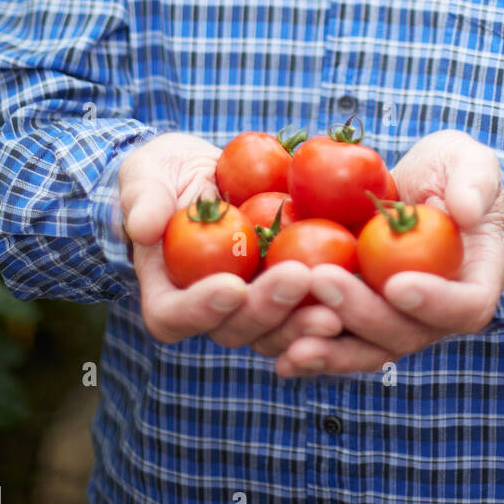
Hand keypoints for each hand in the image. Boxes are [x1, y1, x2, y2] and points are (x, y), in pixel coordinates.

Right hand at [120, 132, 344, 349]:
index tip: (230, 285)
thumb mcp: (145, 174)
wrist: (208, 172)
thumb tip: (143, 227)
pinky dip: (334, 302)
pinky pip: (311, 307)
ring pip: (279, 330)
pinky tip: (362, 286)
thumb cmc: (166, 174)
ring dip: (307, 320)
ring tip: (339, 300)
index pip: (174, 318)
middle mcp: (213, 311)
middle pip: (236, 328)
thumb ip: (141, 198)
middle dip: (269, 309)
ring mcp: (254, 305)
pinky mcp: (290, 291)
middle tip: (299, 278)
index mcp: (168, 294)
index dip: (200, 310)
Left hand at [259, 129, 503, 375]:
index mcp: (477, 279)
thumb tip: (466, 212)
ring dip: (331, 348)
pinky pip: (338, 343)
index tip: (397, 283)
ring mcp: (397, 322)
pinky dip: (310, 350)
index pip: (467, 306)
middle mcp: (438, 313)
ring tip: (294, 341)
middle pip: (407, 333)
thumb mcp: (467, 161)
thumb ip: (473, 182)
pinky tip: (278, 354)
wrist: (410, 185)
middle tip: (322, 278)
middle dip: (363, 313)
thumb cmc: (449, 168)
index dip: (435, 302)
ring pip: (368, 350)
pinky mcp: (360, 320)